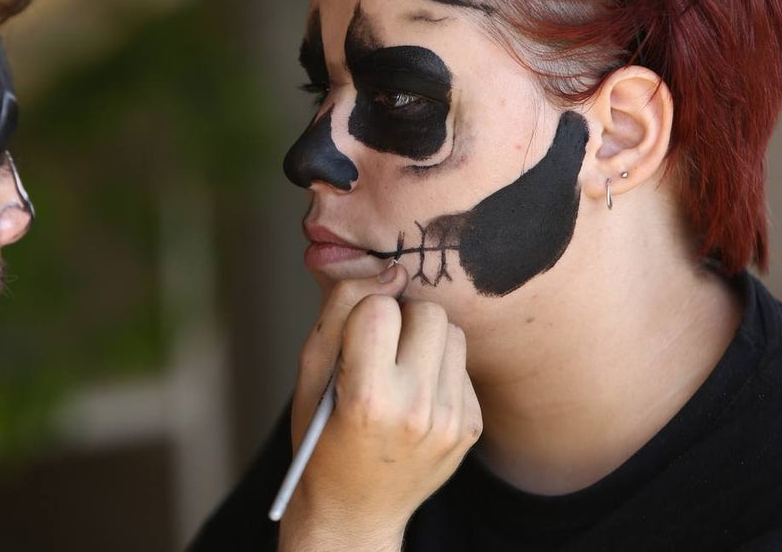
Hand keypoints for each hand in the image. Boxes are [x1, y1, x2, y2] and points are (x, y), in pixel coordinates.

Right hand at [278, 263, 482, 551]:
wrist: (355, 511)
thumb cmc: (321, 435)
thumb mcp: (310, 372)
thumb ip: (340, 310)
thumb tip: (389, 271)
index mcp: (367, 397)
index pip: (380, 306)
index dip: (363, 313)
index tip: (354, 338)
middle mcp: (416, 410)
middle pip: (428, 311)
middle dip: (402, 319)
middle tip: (380, 348)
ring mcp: (450, 420)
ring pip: (452, 332)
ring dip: (425, 339)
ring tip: (399, 369)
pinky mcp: (471, 426)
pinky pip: (463, 365)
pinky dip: (440, 369)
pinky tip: (416, 395)